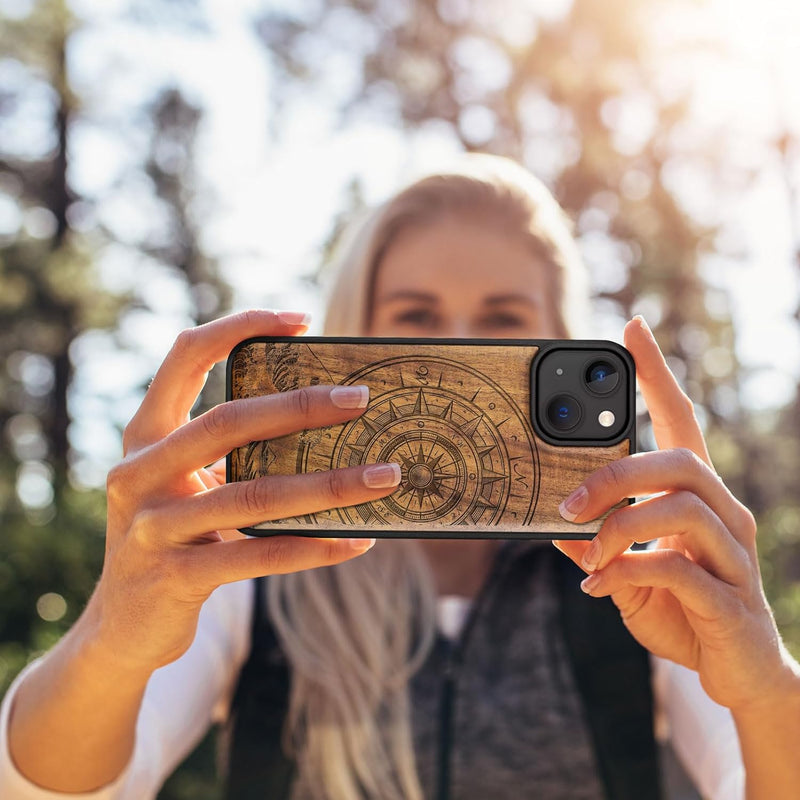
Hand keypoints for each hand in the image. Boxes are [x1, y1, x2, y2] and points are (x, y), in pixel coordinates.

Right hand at [86, 310, 400, 674]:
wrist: (122, 625)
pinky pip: (259, 556)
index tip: (301, 319)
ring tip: (385, 476)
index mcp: (145, 435)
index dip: (240, 327)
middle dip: (301, 406)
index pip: (186, 357)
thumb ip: (230, 452)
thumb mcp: (186, 484)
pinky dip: (315, 547)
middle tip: (361, 399)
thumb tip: (325, 422)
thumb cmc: (173, 536)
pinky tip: (358, 541)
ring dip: (330, 484)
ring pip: (255, 495)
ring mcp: (152, 527)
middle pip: (227, 422)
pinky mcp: (175, 577)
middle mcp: (140, 472)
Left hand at [554, 316, 796, 713]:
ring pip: (681, 508)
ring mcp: (734, 555)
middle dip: (616, 474)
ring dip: (619, 527)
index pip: (681, 420)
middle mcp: (724, 514)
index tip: (632, 329)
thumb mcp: (627, 572)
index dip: (657, 374)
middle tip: (567, 503)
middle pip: (679, 461)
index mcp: (697, 497)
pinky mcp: (731, 599)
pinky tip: (600, 586)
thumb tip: (553, 526)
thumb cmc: (683, 610)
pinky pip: (678, 569)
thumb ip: (597, 546)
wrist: (737, 673)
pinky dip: (628, 571)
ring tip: (586, 552)